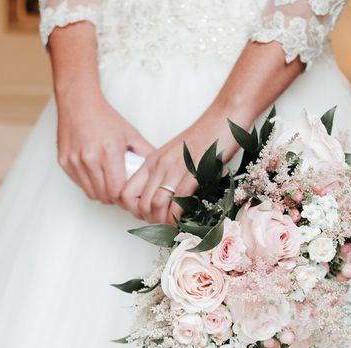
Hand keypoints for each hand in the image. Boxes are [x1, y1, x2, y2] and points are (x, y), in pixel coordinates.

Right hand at [56, 87, 153, 204]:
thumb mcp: (130, 134)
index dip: (125, 198)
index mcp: (109, 152)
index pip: (117, 191)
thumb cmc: (105, 118)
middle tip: (122, 193)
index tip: (130, 196)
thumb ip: (146, 154)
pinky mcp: (64, 162)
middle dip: (115, 199)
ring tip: (109, 184)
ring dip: (102, 193)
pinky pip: (79, 184)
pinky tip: (96, 174)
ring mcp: (74, 161)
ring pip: (91, 193)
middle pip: (104, 196)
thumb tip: (159, 171)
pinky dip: (89, 184)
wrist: (78, 103)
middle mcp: (89, 158)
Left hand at [121, 114, 237, 223]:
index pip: (126, 192)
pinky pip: (179, 199)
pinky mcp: (195, 171)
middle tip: (163, 226)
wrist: (224, 118)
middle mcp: (159, 165)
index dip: (133, 211)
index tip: (147, 217)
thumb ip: (165, 175)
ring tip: (174, 227)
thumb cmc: (204, 139)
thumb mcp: (175, 157)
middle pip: (141, 204)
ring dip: (165, 222)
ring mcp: (176, 168)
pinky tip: (185, 220)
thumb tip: (163, 203)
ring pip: (157, 205)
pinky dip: (180, 215)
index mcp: (151, 162)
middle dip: (151, 222)